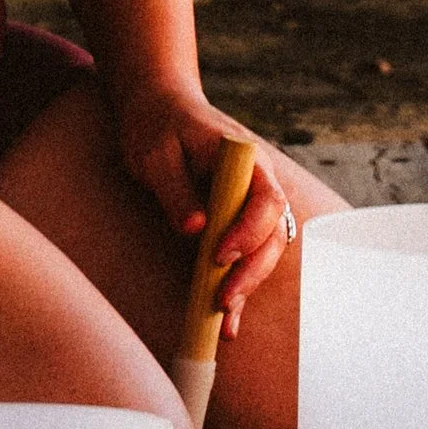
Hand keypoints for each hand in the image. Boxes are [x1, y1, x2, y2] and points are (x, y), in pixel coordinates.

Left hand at [116, 88, 297, 338]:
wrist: (159, 104)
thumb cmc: (157, 124)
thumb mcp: (155, 154)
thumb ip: (176, 190)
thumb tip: (195, 229)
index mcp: (244, 160)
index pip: (266, 200)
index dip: (249, 232)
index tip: (219, 256)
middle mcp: (257, 182)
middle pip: (272, 233)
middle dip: (251, 271)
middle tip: (222, 301)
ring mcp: (248, 202)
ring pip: (264, 250)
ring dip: (248, 284)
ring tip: (225, 324)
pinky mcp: (235, 218)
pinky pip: (245, 254)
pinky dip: (238, 284)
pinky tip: (226, 320)